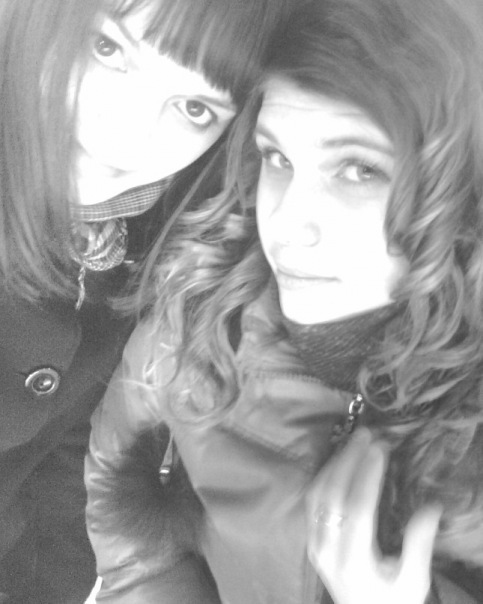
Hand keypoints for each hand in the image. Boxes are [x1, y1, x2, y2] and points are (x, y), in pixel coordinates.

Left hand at [306, 427, 441, 603]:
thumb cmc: (391, 599)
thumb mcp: (412, 580)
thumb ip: (418, 545)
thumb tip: (431, 507)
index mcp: (353, 561)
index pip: (357, 510)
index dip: (367, 476)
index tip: (379, 449)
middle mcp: (327, 550)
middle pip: (332, 495)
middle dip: (349, 460)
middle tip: (366, 434)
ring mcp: (314, 543)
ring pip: (317, 493)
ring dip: (335, 463)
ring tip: (354, 440)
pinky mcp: (311, 538)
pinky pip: (313, 500)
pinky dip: (326, 474)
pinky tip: (340, 460)